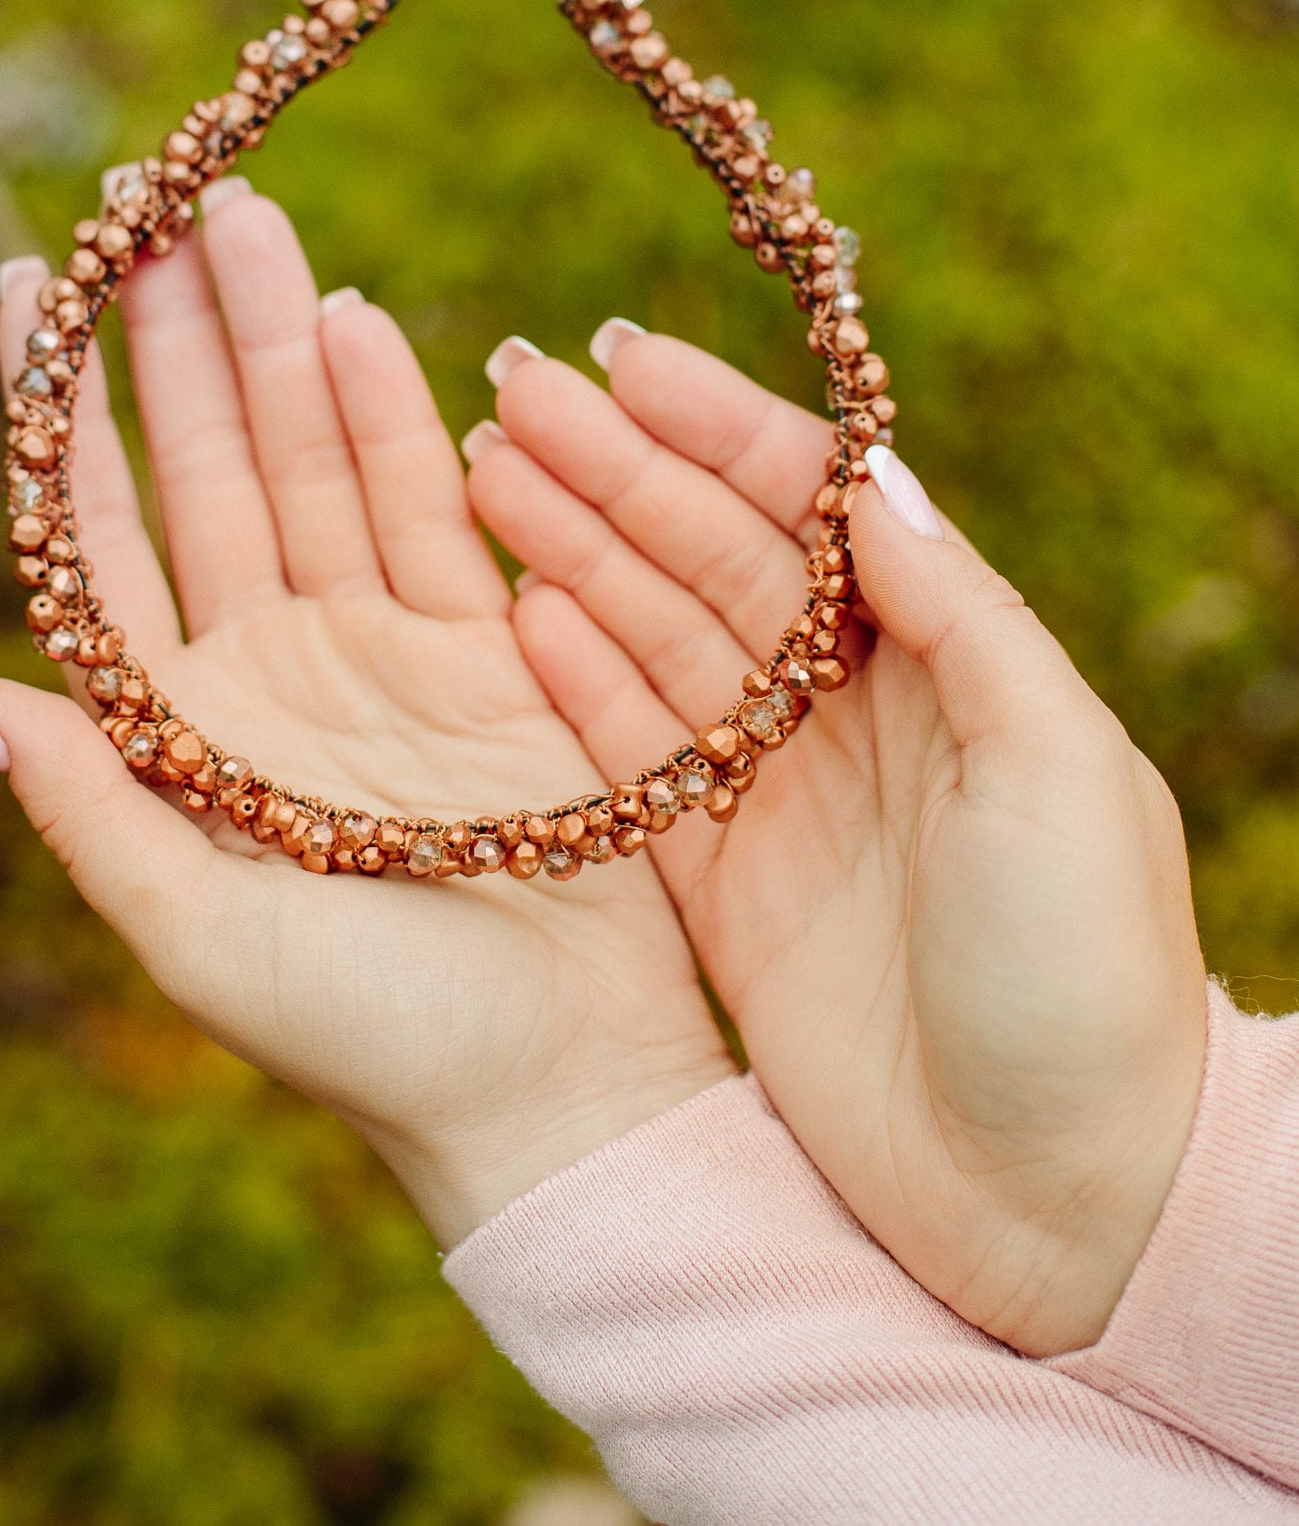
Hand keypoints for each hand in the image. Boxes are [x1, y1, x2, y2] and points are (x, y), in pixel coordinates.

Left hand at [0, 188, 733, 1246]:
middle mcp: (264, 670)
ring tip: (245, 218)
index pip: (93, 538)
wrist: (559, 1083)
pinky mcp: (481, 647)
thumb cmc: (371, 1038)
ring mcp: (373, 650)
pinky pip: (423, 506)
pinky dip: (390, 415)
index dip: (57, 413)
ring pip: (311, 462)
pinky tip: (354, 321)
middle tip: (148, 201)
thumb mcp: (200, 935)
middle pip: (204, 468)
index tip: (22, 285)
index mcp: (176, 731)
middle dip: (175, 338)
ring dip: (277, 344)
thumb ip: (90, 807)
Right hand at [465, 325, 1209, 1353]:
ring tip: (478, 471)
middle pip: (711, 556)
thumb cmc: (1088, 978)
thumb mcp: (1056, 769)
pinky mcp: (719, 886)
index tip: (622, 362)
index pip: (811, 506)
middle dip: (614, 471)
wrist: (1068, 1204)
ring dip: (571, 552)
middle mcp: (852, 710)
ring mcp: (778, 795)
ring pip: (654, 640)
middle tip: (506, 394)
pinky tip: (509, 611)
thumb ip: (959, 616)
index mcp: (945, 661)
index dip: (715, 427)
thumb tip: (871, 475)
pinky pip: (627, 758)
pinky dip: (571, 681)